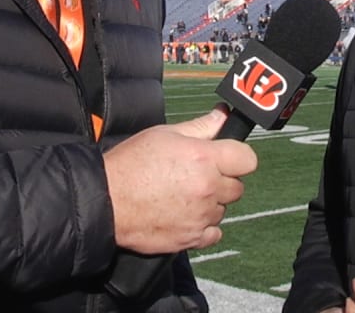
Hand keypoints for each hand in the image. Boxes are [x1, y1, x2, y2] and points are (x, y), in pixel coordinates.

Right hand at [104, 106, 257, 253]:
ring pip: (223, 209)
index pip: (248, 159)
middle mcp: (207, 188)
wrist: (106, 201)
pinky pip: (214, 232)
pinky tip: (185, 215)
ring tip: (182, 195)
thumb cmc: (131, 164)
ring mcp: (201, 216)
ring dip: (210, 203)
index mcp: (204, 158)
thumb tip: (223, 115)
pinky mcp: (191, 238)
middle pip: (237, 186)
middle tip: (196, 176)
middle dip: (222, 180)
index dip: (237, 156)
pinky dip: (204, 226)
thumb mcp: (165, 134)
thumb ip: (201, 126)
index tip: (225, 158)